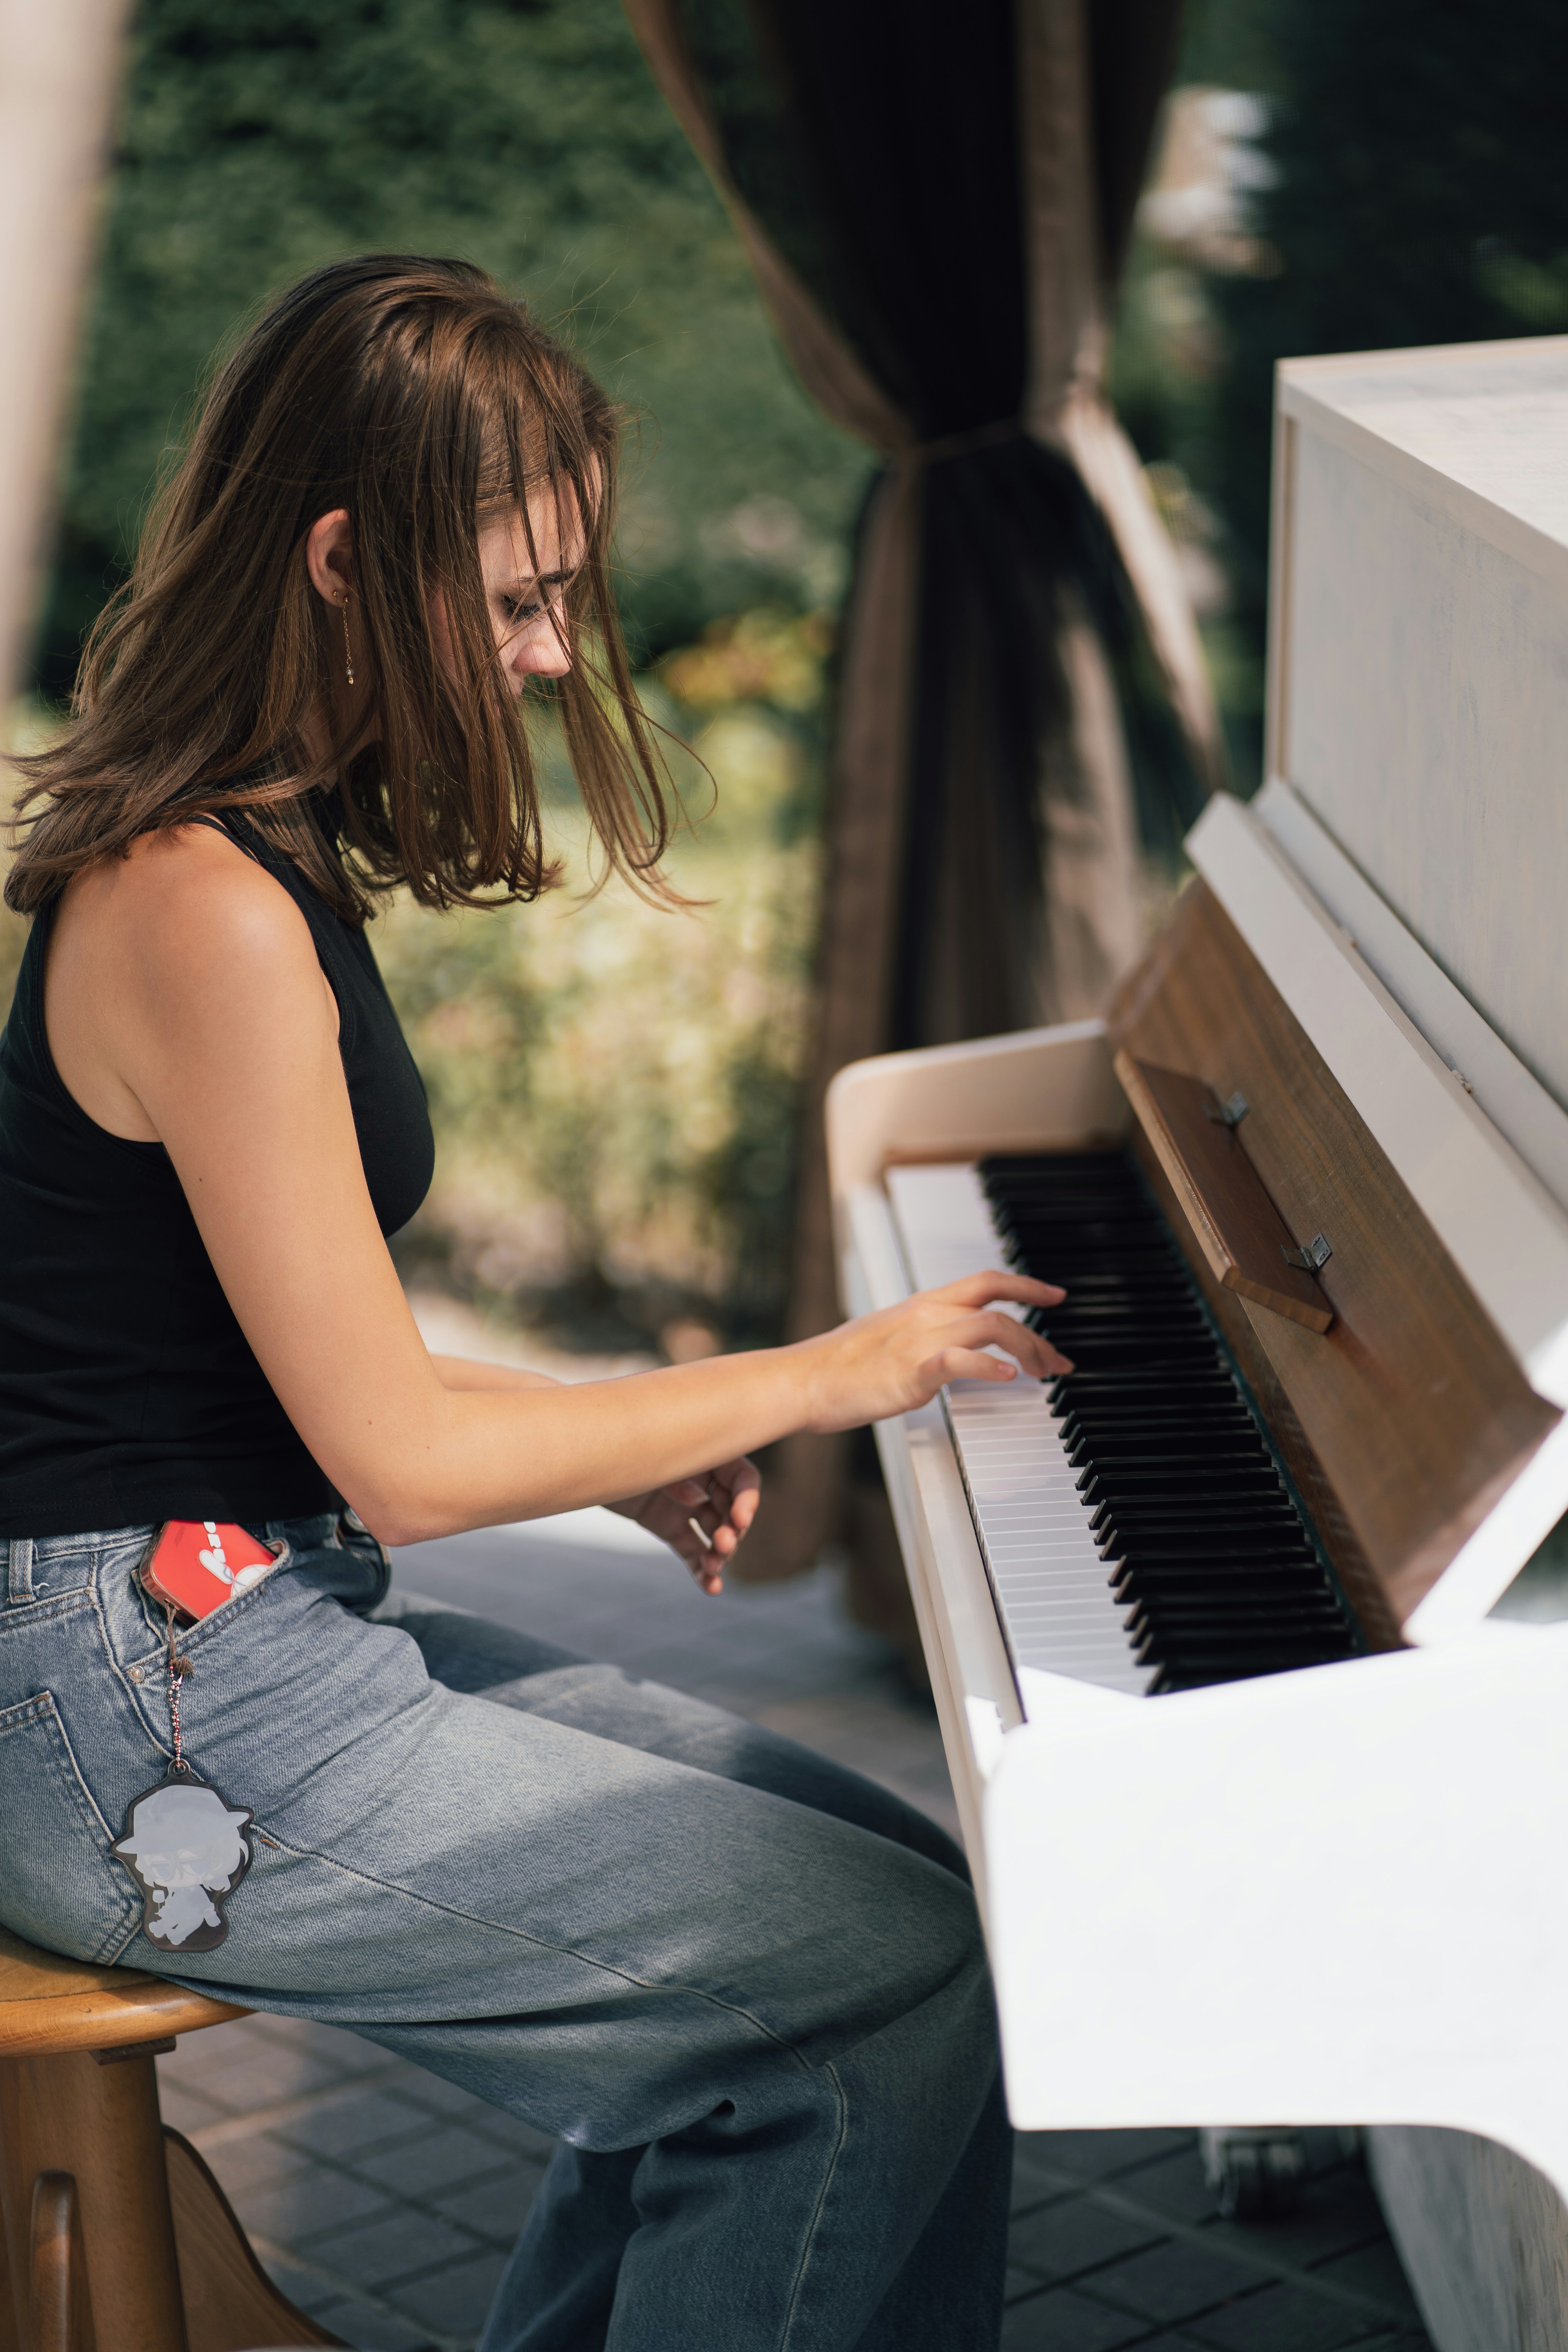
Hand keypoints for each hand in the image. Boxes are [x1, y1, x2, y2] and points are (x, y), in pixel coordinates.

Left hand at [609, 1455, 760, 1595]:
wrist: (585, 1456)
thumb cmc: (620, 1441)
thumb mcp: (651, 1451)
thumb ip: (678, 1473)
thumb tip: (698, 1499)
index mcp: (707, 1455)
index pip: (742, 1479)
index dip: (747, 1500)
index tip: (739, 1520)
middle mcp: (702, 1481)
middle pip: (731, 1511)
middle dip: (732, 1531)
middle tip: (722, 1545)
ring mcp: (685, 1506)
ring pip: (714, 1535)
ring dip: (719, 1554)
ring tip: (713, 1567)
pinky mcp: (669, 1526)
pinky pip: (691, 1550)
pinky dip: (701, 1570)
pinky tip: (711, 1588)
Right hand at [794, 1272, 1072, 1435]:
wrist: (803, 1380)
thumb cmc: (839, 1366)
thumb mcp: (888, 1337)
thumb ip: (922, 1337)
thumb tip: (945, 1352)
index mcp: (922, 1304)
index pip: (985, 1281)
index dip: (1026, 1285)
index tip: (1055, 1296)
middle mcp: (926, 1314)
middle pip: (998, 1300)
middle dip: (1039, 1327)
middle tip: (1059, 1359)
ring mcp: (919, 1340)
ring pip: (991, 1326)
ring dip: (1029, 1348)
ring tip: (1044, 1373)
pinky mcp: (910, 1371)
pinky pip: (960, 1361)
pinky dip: (991, 1368)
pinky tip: (1009, 1379)